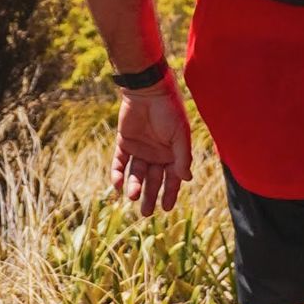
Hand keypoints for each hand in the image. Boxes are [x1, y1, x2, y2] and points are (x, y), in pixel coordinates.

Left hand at [113, 79, 192, 216]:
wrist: (148, 90)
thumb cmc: (169, 111)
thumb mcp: (180, 135)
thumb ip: (182, 157)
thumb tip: (187, 179)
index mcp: (172, 154)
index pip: (171, 179)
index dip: (169, 194)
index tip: (166, 209)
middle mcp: (156, 155)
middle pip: (152, 180)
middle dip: (149, 196)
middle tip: (145, 213)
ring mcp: (139, 150)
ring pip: (136, 174)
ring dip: (134, 186)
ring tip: (132, 196)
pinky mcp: (124, 143)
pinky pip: (119, 163)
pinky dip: (117, 174)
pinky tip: (117, 186)